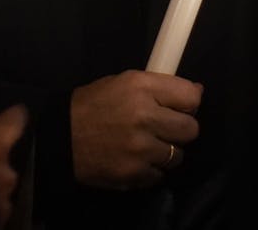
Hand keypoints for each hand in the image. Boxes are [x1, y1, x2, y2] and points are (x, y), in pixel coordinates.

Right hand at [70, 70, 201, 189]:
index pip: (191, 97)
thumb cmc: (91, 105)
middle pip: (191, 129)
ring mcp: (140, 148)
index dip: (189, 104)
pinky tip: (135, 160)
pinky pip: (159, 175)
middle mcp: (145, 116)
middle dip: (181, 130)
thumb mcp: (122, 82)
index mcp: (141, 87)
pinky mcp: (134, 173)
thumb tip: (197, 93)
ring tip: (147, 146)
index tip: (180, 108)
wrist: (60, 137)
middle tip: (165, 130)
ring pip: (177, 156)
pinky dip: (151, 169)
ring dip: (166, 153)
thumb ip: (159, 87)